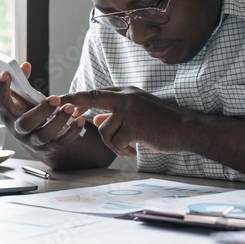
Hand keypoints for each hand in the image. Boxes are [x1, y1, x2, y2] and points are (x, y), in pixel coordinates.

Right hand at [0, 62, 84, 155]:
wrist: (32, 137)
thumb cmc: (26, 111)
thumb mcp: (21, 97)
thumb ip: (22, 81)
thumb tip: (25, 66)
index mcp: (8, 113)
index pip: (0, 101)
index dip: (0, 88)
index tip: (6, 73)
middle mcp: (17, 129)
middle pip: (25, 123)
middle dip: (41, 111)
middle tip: (55, 99)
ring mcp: (32, 141)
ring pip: (44, 136)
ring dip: (58, 122)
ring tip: (69, 108)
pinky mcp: (47, 149)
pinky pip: (60, 143)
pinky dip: (71, 133)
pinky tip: (79, 121)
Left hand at [57, 87, 190, 157]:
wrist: (186, 128)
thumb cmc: (163, 123)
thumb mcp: (138, 114)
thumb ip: (117, 114)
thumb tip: (97, 118)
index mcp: (127, 93)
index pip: (97, 92)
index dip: (79, 97)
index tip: (62, 100)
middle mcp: (127, 97)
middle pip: (92, 97)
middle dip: (72, 102)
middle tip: (59, 106)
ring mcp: (130, 110)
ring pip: (104, 129)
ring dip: (113, 144)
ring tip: (127, 148)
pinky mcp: (135, 125)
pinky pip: (116, 141)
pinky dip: (122, 150)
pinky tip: (134, 151)